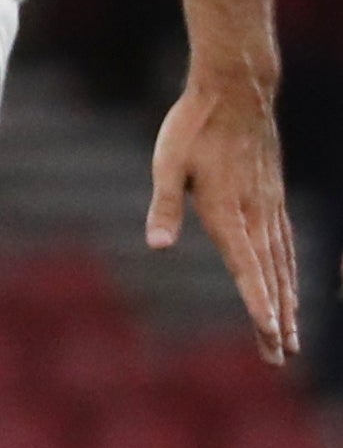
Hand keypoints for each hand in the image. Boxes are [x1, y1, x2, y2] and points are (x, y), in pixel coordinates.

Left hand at [146, 72, 301, 365]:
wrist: (236, 92)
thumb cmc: (192, 126)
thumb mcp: (167, 163)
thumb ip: (165, 206)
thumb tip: (156, 246)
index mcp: (228, 211)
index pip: (247, 267)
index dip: (259, 303)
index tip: (271, 333)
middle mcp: (255, 215)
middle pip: (269, 276)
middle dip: (277, 319)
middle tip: (281, 356)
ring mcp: (269, 207)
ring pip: (283, 264)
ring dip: (288, 302)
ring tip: (290, 337)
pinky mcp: (272, 198)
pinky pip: (285, 244)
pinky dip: (290, 273)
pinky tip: (291, 288)